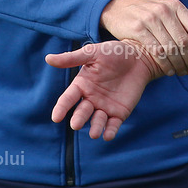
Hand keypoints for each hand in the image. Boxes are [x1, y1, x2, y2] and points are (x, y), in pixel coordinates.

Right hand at [46, 40, 162, 139]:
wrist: (140, 56)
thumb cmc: (114, 52)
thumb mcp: (93, 53)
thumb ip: (71, 58)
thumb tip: (47, 59)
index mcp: (81, 85)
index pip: (68, 99)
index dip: (61, 108)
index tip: (56, 117)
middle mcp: (91, 99)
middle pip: (82, 112)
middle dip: (78, 119)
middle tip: (76, 124)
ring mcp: (105, 107)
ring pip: (97, 121)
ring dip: (95, 127)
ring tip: (94, 133)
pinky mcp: (120, 113)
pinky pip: (113, 125)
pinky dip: (110, 131)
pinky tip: (108, 135)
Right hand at [100, 0, 187, 74]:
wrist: (117, 5)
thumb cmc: (146, 11)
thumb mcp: (165, 9)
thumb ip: (180, 21)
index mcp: (175, 5)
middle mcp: (165, 11)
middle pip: (185, 41)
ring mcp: (150, 19)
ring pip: (171, 48)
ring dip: (178, 64)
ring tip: (181, 71)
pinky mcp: (138, 29)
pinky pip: (156, 51)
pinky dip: (165, 64)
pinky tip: (168, 70)